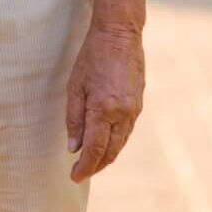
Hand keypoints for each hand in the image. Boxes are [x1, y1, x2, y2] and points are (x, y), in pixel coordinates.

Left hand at [65, 23, 143, 181]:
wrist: (120, 35)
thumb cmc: (92, 57)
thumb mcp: (75, 86)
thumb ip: (74, 119)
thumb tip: (73, 147)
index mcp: (104, 109)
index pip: (94, 149)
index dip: (85, 166)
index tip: (75, 176)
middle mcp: (123, 113)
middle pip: (110, 151)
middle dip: (96, 166)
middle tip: (81, 174)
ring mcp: (134, 109)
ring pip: (121, 143)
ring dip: (107, 157)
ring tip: (93, 164)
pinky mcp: (138, 104)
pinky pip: (127, 131)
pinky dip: (116, 142)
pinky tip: (107, 144)